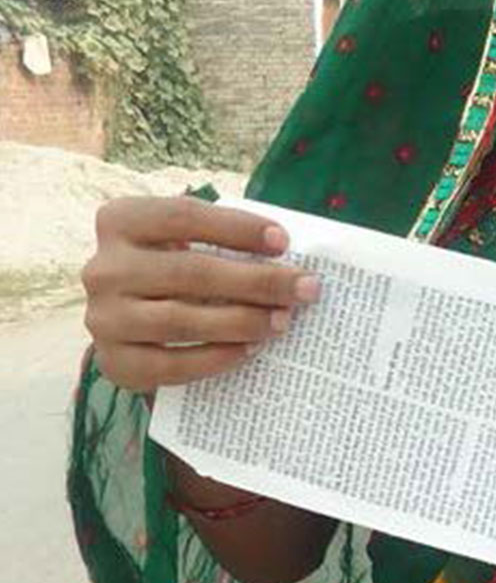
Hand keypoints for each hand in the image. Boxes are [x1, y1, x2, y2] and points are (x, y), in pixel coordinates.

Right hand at [83, 196, 319, 392]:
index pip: (184, 216)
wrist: (131, 319)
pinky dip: (215, 359)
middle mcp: (103, 268)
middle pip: (190, 272)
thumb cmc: (177, 267)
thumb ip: (225, 242)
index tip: (284, 242)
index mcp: (121, 221)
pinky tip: (250, 350)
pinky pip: (169, 366)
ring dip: (241, 322)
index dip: (237, 227)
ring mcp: (103, 318)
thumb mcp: (189, 241)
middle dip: (257, 281)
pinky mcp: (113, 362)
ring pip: (180, 320)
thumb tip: (291, 262)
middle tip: (305, 288)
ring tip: (283, 321)